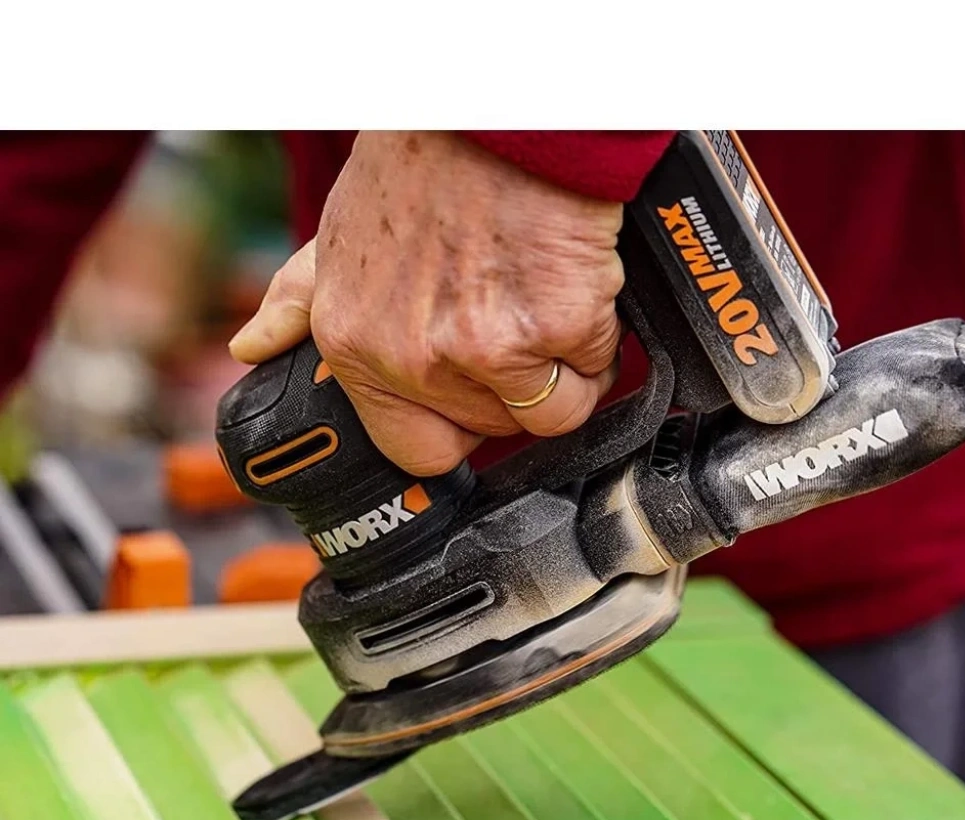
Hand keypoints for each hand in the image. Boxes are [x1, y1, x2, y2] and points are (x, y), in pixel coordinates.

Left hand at [229, 131, 623, 475]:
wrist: (498, 112)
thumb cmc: (425, 166)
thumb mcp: (339, 235)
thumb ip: (298, 301)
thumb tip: (253, 348)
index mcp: (357, 347)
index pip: (417, 451)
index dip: (456, 427)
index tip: (474, 398)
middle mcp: (414, 360)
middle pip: (494, 431)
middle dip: (515, 390)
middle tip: (516, 321)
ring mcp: (486, 350)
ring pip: (554, 413)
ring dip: (565, 370)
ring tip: (547, 303)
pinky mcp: (554, 328)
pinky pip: (596, 369)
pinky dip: (600, 335)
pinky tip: (573, 284)